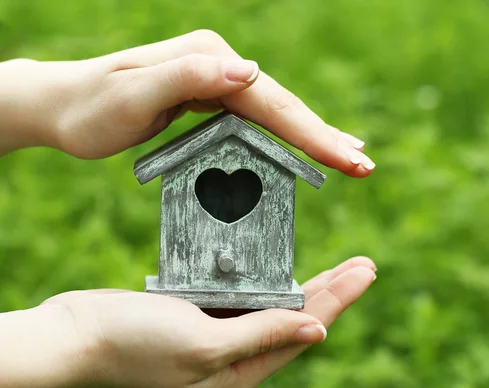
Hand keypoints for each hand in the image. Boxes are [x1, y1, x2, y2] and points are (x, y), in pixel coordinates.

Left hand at [0, 30, 374, 175]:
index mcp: (209, 60)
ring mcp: (215, 80)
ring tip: (350, 157)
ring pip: (276, 113)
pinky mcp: (209, 98)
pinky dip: (286, 136)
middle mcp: (217, 65)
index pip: (271, 101)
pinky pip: (257, 121)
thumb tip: (251, 72)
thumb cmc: (92, 107)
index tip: (347, 159)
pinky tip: (305, 145)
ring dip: (314, 136)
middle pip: (283, 106)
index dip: (312, 133)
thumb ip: (190, 77)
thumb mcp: (134, 94)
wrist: (64, 106)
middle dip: (325, 137)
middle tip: (364, 165)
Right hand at [0, 257, 374, 387]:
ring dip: (308, 285)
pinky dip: (270, 282)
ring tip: (341, 268)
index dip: (339, 299)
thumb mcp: (205, 343)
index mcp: (242, 371)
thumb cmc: (135, 344)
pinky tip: (286, 269)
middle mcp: (237, 358)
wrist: (79, 335)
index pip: (305, 330)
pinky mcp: (201, 318)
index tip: (366, 271)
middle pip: (299, 319)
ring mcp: (219, 338)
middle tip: (366, 265)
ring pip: (277, 308)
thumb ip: (262, 335)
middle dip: (334, 291)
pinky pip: (248, 299)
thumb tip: (317, 331)